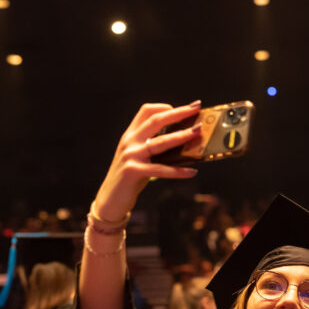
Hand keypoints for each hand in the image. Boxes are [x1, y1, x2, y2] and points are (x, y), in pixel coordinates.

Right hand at [92, 102, 204, 221]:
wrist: (110, 200)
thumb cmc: (131, 178)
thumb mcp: (140, 157)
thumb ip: (154, 148)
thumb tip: (184, 142)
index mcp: (130, 135)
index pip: (146, 111)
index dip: (165, 107)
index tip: (185, 109)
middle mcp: (129, 141)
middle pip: (155, 121)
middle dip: (178, 113)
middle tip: (196, 108)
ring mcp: (130, 156)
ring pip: (160, 142)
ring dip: (181, 136)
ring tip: (198, 133)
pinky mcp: (133, 171)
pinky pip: (161, 169)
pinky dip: (178, 171)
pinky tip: (192, 172)